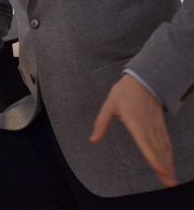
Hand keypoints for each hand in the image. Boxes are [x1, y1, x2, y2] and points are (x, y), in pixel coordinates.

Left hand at [90, 73, 176, 187]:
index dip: (153, 157)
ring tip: (171, 181)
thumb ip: (101, 123)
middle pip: (158, 150)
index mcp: (136, 122)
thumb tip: (93, 140)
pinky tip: (170, 165)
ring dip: (169, 164)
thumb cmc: (124, 93)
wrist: (143, 80)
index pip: (145, 143)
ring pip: (164, 148)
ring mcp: (156, 127)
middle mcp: (149, 127)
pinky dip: (169, 155)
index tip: (160, 170)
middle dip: (164, 168)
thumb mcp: (109, 105)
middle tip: (170, 184)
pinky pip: (166, 143)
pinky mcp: (160, 126)